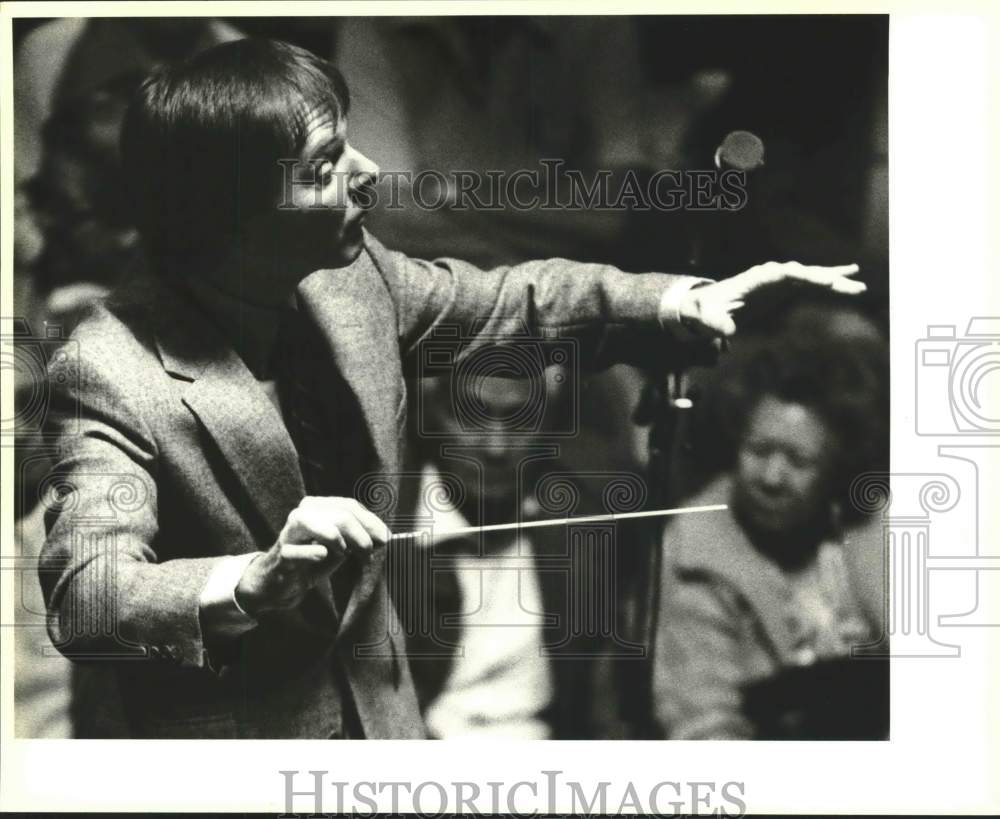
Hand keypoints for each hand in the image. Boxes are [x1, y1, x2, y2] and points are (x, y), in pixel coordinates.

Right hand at [235, 497, 389, 615]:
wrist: (279, 583)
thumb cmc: (312, 560)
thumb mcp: (340, 545)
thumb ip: (359, 536)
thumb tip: (384, 536)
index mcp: (317, 505)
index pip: (350, 506)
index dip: (371, 522)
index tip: (385, 539)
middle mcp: (302, 513)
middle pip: (342, 517)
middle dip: (362, 537)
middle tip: (368, 554)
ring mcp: (289, 533)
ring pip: (322, 527)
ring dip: (341, 542)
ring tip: (344, 555)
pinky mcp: (282, 555)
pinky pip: (300, 552)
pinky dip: (314, 554)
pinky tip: (322, 556)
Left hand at [678, 261, 863, 336]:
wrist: (703, 305)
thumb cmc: (703, 311)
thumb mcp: (705, 319)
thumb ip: (715, 325)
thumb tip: (729, 333)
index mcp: (755, 279)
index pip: (785, 273)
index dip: (806, 276)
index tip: (827, 281)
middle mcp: (770, 274)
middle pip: (804, 273)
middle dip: (828, 278)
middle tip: (853, 286)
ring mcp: (777, 279)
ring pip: (810, 276)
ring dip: (834, 280)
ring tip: (859, 285)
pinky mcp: (781, 287)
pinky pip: (808, 282)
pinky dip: (827, 280)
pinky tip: (847, 276)